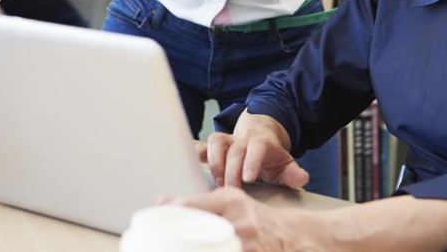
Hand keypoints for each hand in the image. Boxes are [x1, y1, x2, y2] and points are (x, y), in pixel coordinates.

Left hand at [172, 187, 309, 251]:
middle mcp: (240, 220)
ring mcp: (248, 242)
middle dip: (179, 243)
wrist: (291, 235)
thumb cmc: (254, 218)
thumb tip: (162, 203)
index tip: (154, 226)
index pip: (193, 206)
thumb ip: (197, 202)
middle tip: (161, 246)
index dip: (172, 216)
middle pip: (199, 235)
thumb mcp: (228, 202)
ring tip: (178, 249)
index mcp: (230, 200)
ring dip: (194, 249)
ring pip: (212, 250)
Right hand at [206, 112, 308, 188]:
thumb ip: (293, 173)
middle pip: (235, 150)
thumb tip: (303, 178)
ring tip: (218, 182)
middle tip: (231, 189)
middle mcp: (243, 139)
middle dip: (231, 169)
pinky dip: (197, 150)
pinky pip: (203, 144)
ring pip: (217, 142)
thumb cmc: (271, 156)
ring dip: (215, 162)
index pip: (257, 149)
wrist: (259, 136)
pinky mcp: (215, 144)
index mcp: (262, 143)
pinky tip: (191, 160)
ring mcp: (228, 140)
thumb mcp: (285, 164)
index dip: (251, 162)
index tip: (248, 178)